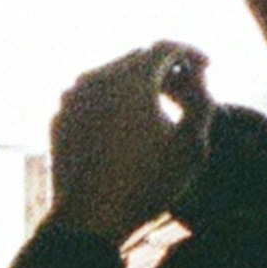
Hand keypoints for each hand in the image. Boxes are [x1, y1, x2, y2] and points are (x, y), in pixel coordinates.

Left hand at [46, 41, 214, 245]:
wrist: (90, 220)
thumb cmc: (147, 183)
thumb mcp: (191, 145)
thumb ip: (201, 101)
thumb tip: (197, 73)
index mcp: (129, 79)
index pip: (165, 47)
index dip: (190, 52)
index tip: (207, 66)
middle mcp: (95, 78)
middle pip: (137, 58)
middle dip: (164, 68)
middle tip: (185, 89)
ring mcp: (71, 98)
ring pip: (111, 76)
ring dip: (137, 84)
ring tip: (158, 108)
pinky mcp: (59, 117)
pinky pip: (90, 97)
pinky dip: (111, 102)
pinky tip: (127, 126)